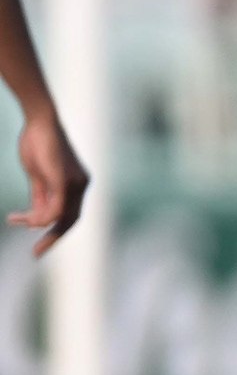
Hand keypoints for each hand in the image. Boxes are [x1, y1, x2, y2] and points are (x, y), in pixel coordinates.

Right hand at [14, 105, 85, 254]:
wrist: (38, 121)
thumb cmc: (37, 144)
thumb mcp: (39, 176)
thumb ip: (42, 196)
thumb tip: (37, 219)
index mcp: (77, 185)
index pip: (71, 216)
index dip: (56, 232)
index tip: (39, 246)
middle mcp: (82, 185)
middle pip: (71, 221)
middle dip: (53, 238)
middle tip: (35, 253)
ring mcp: (75, 181)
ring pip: (63, 216)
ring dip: (38, 224)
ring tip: (16, 220)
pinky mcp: (64, 177)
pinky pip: (57, 207)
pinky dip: (41, 217)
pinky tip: (24, 218)